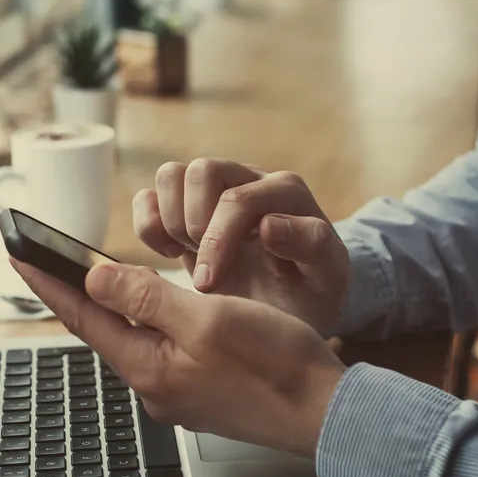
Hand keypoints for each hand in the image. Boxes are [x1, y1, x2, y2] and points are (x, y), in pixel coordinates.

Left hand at [12, 259, 346, 457]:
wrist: (323, 413)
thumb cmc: (276, 366)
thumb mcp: (207, 318)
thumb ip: (147, 298)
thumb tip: (94, 280)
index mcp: (149, 367)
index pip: (82, 317)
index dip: (49, 281)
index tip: (19, 253)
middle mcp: (154, 385)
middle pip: (101, 329)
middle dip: (72, 293)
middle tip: (44, 260)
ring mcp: (177, 391)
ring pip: (131, 338)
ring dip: (110, 307)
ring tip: (87, 277)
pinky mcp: (199, 391)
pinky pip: (159, 348)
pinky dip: (146, 321)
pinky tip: (150, 309)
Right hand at [133, 159, 349, 332]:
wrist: (293, 305)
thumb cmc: (311, 290)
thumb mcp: (327, 277)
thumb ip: (312, 245)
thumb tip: (268, 224)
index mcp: (287, 192)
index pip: (238, 199)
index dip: (217, 240)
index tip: (210, 284)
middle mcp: (249, 180)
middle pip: (201, 171)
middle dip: (194, 225)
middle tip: (206, 270)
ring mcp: (214, 190)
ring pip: (171, 175)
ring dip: (171, 221)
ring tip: (189, 256)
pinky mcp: (186, 207)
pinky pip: (150, 196)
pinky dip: (150, 224)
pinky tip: (170, 253)